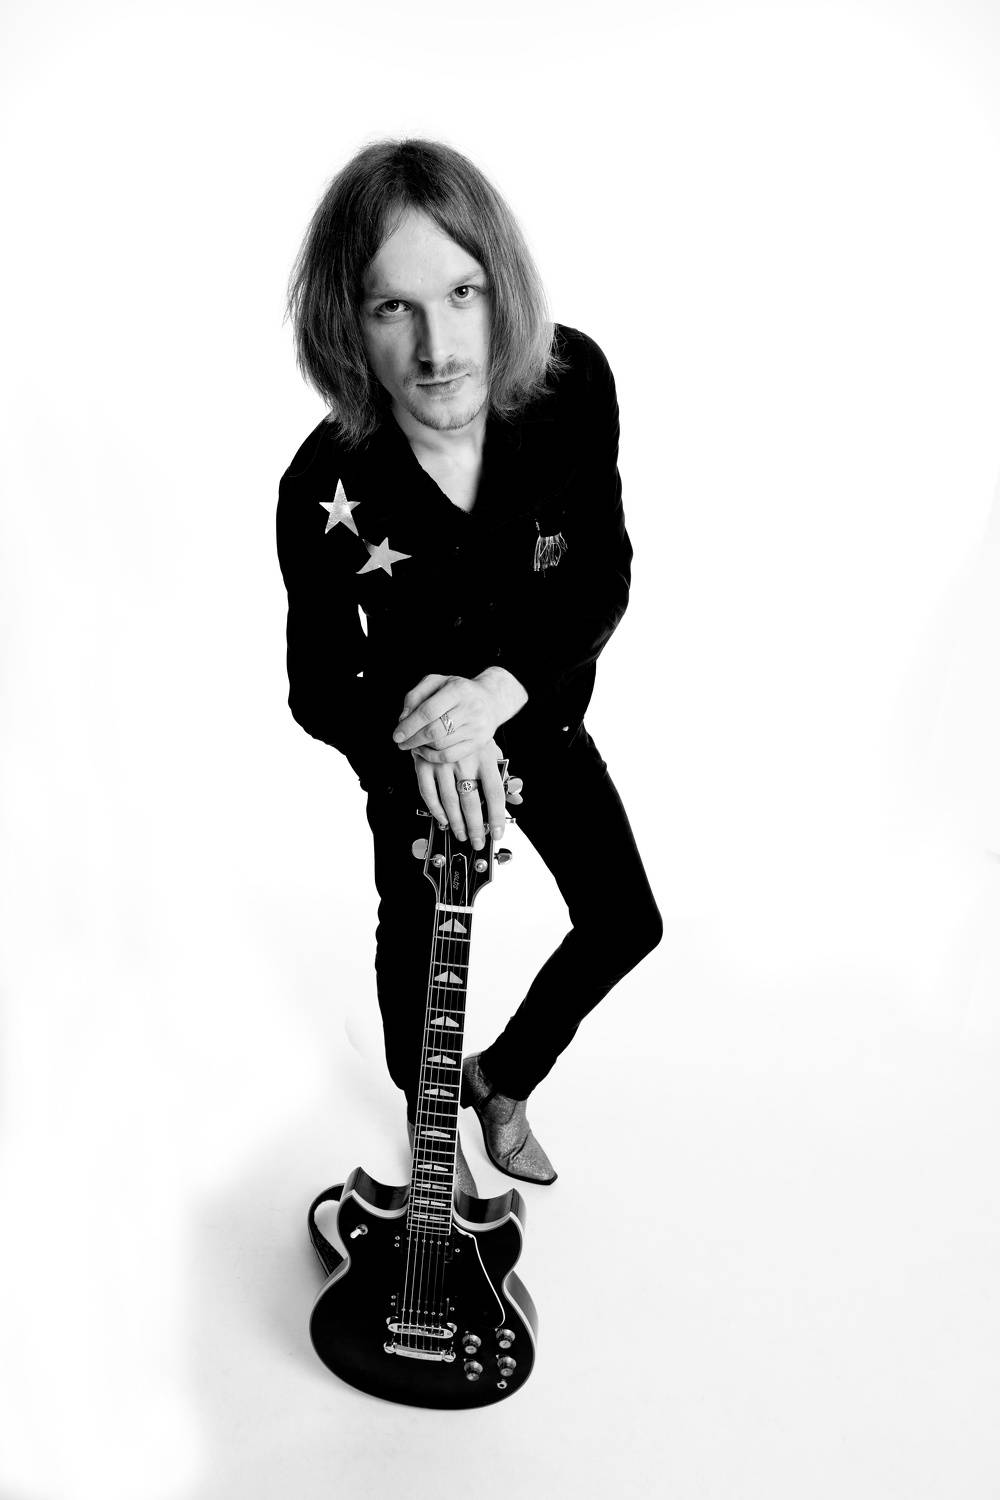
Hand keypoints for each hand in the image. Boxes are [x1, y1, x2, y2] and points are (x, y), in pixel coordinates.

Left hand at [392, 669, 527, 761]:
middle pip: (434, 731)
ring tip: (413, 744)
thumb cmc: (457, 691)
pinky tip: (424, 751)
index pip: (428, 711)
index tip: (396, 735)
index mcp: (458, 690)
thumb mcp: (436, 683)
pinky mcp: (479, 743)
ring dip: (421, 747)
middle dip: (413, 739)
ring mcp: (477, 727)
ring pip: (441, 745)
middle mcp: (470, 708)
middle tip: (401, 743)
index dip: (409, 725)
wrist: (491, 700)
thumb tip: (403, 718)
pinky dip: (433, 757)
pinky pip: (450, 756)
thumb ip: (415, 696)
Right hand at [412, 740, 515, 849]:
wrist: (446, 708)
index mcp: (485, 756)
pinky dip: (436, 809)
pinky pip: (428, 792)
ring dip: (456, 822)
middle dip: (475, 826)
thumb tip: (517, 799)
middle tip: (477, 841)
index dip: (497, 816)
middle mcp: (464, 759)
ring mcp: (442, 761)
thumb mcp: (492, 750)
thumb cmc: (472, 735)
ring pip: (449, 800)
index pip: (495, 792)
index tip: (498, 832)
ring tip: (462, 834)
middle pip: (471, 801)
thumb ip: (504, 776)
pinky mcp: (423, 762)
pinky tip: (443, 820)